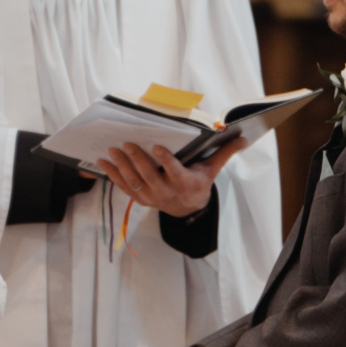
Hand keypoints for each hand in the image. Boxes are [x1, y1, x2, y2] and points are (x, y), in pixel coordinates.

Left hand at [96, 137, 248, 216]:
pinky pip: (123, 187)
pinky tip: (102, 162)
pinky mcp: (139, 198)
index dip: (166, 160)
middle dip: (137, 160)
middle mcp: (166, 192)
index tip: (157, 147)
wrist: (187, 207)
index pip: (174, 171)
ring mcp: (151, 197)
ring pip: (134, 182)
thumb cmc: (199, 181)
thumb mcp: (213, 169)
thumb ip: (225, 152)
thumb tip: (243, 138)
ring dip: (122, 167)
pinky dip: (112, 175)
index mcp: (184, 183)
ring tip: (113, 150)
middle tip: (127, 144)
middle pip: (150, 176)